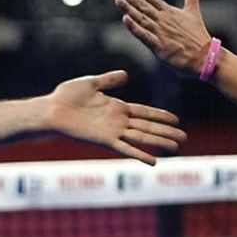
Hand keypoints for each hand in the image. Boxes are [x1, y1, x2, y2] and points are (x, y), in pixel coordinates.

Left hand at [45, 69, 185, 164]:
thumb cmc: (67, 96)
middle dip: (166, 132)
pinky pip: (126, 149)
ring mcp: (113, 131)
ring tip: (176, 147)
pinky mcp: (104, 141)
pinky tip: (153, 161)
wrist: (52, 110)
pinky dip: (139, 155)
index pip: (144, 111)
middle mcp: (118, 121)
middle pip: (148, 126)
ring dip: (159, 142)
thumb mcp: (91, 83)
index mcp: (116, 106)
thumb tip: (126, 75)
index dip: (160, 115)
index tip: (176, 119)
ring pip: (142, 137)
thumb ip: (109, 80)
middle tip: (184, 137)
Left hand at [113, 0, 214, 76]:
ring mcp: (160, 33)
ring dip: (128, 8)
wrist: (205, 56)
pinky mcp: (159, 46)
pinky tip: (125, 19)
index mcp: (169, 11)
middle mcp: (163, 20)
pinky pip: (144, 35)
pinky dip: (135, 27)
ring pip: (141, 18)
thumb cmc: (198, 34)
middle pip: (142, 5)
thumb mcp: (193, 9)